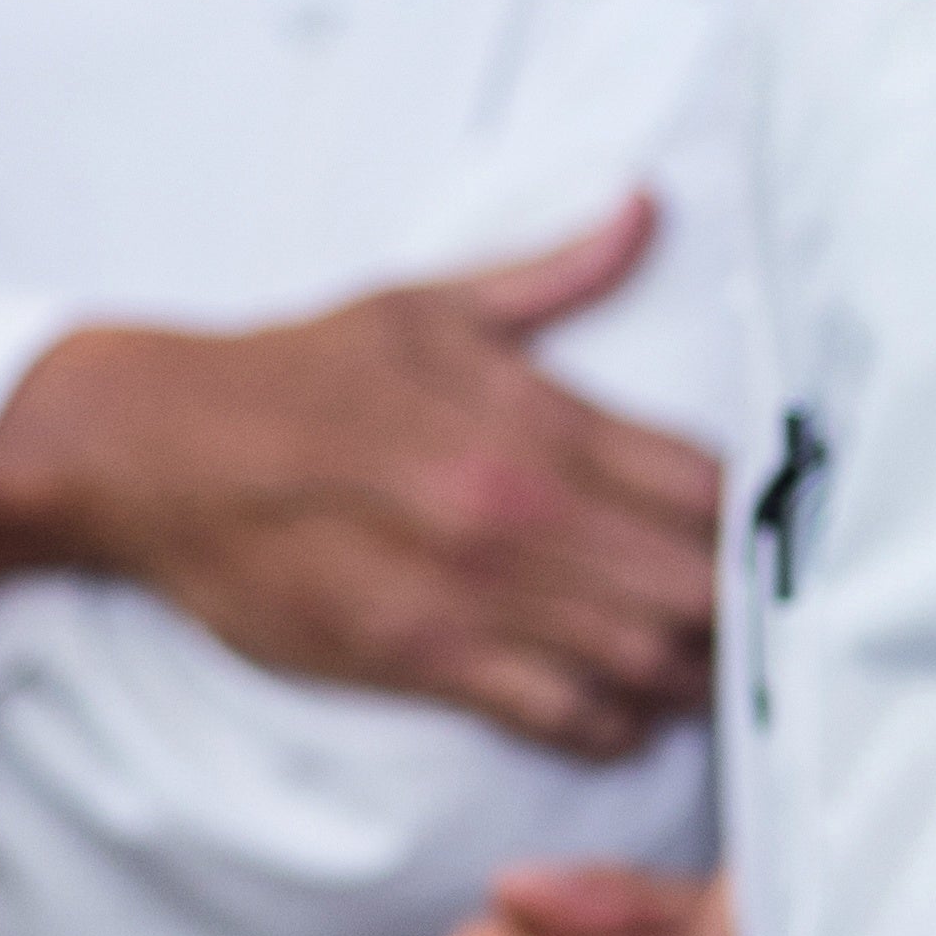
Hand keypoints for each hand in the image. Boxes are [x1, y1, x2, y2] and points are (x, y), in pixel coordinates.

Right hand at [0, 200, 722, 753]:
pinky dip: (612, 726)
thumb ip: (556, 272)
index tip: (778, 535)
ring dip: (694, 676)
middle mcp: (519, 509)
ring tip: (714, 674)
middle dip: (743, 610)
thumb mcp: (430, 302)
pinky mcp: (420, 657)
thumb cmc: (296, 371)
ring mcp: (474, 592)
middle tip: (761, 622)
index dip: (759, 520)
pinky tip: (627, 713)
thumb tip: (646, 210)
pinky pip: (560, 716)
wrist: (157, 448)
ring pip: (644, 659)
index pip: (706, 484)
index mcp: (535, 417)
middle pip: (697, 583)